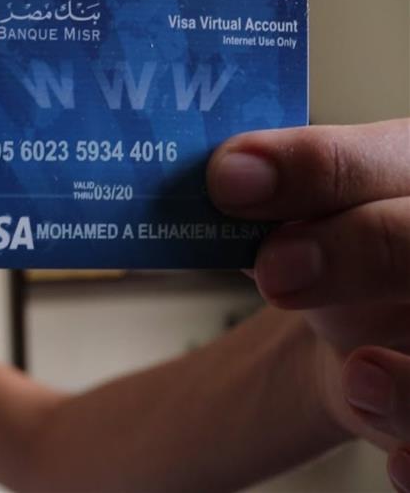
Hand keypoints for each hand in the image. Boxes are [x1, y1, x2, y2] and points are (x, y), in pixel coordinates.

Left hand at [207, 118, 409, 490]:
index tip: (229, 180)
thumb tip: (228, 176)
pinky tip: (400, 466)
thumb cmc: (340, 241)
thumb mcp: (309, 208)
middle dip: (363, 250)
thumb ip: (280, 192)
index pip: (388, 158)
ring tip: (361, 375)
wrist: (369, 311)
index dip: (318, 166)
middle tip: (275, 269)